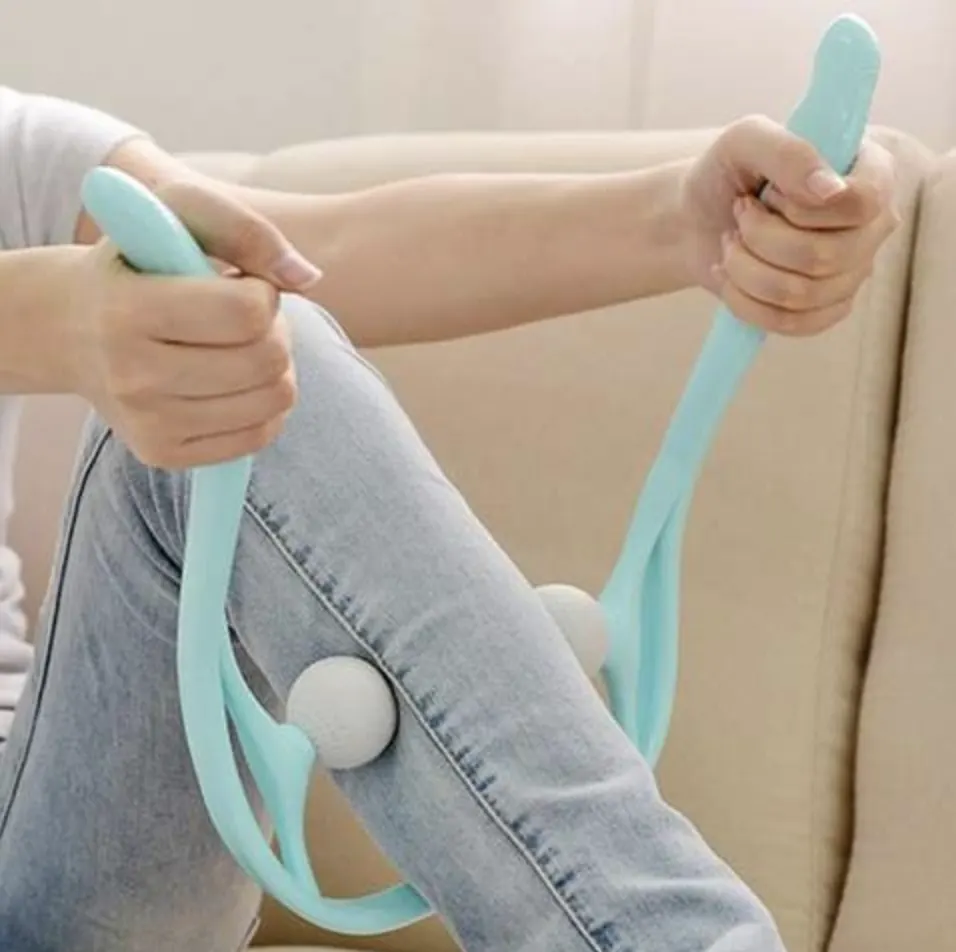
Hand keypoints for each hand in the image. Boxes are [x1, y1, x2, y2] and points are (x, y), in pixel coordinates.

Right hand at [66, 179, 321, 468]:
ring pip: (273, 401)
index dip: (263, 294)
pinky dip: (264, 406)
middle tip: (244, 320)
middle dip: (274, 332)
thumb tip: (307, 278)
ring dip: (275, 368)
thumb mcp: (176, 216)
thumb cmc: (138, 264)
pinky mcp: (162, 453)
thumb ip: (244, 230)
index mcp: (126, 309)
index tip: (242, 285)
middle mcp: (130, 376)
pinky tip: (235, 382)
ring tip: (239, 348)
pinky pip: (258, 436)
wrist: (70, 329)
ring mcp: (146, 422)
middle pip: (267, 361)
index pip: (246, 313)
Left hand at [681, 115, 899, 335]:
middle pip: (824, 256)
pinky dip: (744, 302)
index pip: (862, 203)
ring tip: (730, 245)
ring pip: (801, 294)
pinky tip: (730, 277)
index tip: (768, 192)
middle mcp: (873, 225)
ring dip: (745, 269)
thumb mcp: (745, 141)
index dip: (801, 206)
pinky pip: (792, 324)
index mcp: (871, 172)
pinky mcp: (826, 309)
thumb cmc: (727, 173)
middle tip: (739, 217)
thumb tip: (830, 190)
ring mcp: (853, 272)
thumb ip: (788, 151)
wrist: (695, 218)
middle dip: (760, 239)